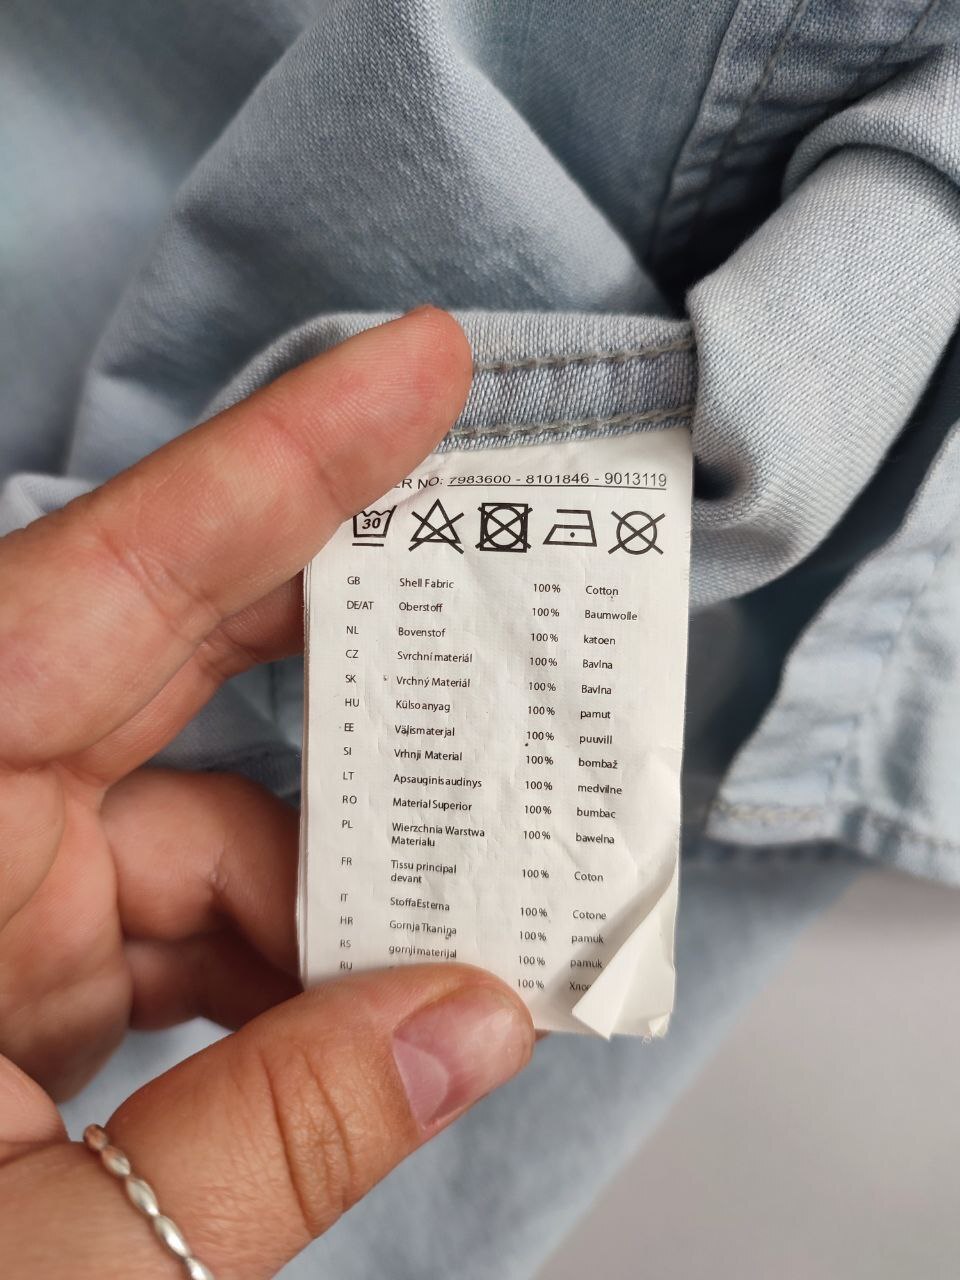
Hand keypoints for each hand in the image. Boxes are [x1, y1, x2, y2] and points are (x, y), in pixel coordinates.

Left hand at [0, 308, 534, 1276]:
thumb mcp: (57, 1258)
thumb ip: (276, 1137)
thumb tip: (475, 1028)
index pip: (107, 585)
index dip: (279, 464)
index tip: (418, 366)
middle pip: (177, 658)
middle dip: (360, 645)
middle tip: (516, 613)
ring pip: (216, 824)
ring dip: (348, 889)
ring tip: (474, 949)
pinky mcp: (22, 973)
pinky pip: (194, 918)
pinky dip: (295, 967)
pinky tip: (372, 1026)